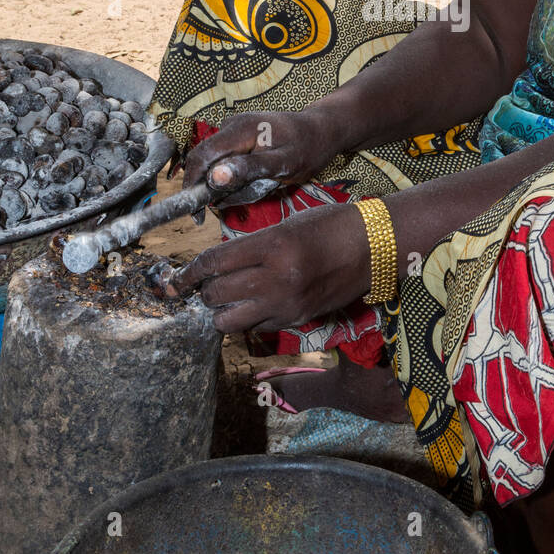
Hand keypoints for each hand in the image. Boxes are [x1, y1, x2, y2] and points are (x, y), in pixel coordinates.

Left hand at [172, 201, 370, 332]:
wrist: (375, 246)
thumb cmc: (331, 226)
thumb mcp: (286, 226)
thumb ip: (252, 247)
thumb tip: (218, 266)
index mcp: (272, 246)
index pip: (214, 264)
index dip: (189, 273)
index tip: (177, 278)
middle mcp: (276, 278)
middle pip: (217, 295)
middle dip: (204, 291)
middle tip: (206, 285)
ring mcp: (287, 304)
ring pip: (230, 322)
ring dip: (222, 311)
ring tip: (228, 299)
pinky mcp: (297, 320)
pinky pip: (257, 328)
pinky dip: (249, 319)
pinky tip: (255, 305)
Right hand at [182, 108, 341, 195]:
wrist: (322, 129)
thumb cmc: (308, 148)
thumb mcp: (284, 164)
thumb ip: (249, 170)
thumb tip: (214, 177)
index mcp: (239, 130)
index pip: (200, 157)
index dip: (192, 185)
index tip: (196, 213)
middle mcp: (231, 126)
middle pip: (202, 160)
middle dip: (208, 187)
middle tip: (226, 207)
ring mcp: (233, 129)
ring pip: (213, 163)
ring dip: (224, 183)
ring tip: (256, 189)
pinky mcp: (238, 136)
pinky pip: (225, 160)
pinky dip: (233, 176)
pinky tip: (255, 182)